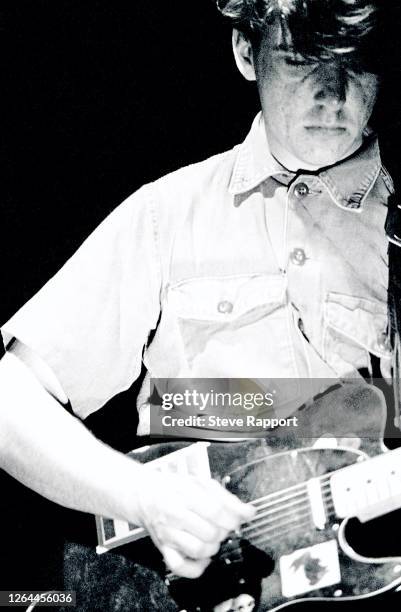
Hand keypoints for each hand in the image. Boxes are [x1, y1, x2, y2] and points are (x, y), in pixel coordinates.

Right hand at [134, 468, 254, 577]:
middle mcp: (174, 514)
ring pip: (198, 551)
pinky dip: (197, 567)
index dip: (232, 519)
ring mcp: (168, 534)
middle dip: (223, 532)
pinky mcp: (163, 549)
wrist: (144, 495)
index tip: (237, 519)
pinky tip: (203, 557)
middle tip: (222, 526)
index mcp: (185, 494)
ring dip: (213, 547)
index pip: (215, 511)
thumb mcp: (201, 483)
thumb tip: (249, 512)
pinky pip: (181, 567)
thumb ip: (226, 498)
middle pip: (209, 533)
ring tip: (212, 538)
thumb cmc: (174, 487)